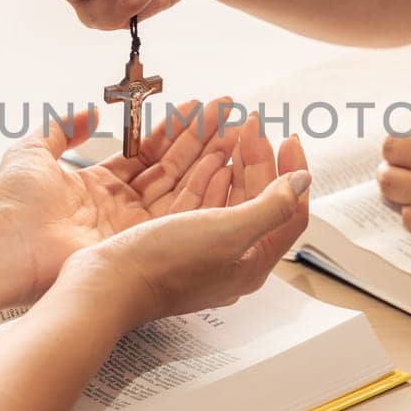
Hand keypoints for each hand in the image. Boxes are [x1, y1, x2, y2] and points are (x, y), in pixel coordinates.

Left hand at [0, 97, 244, 301]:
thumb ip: (63, 127)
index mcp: (96, 186)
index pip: (145, 155)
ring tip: (238, 132)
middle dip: (201, 142)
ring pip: (182, 189)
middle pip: (170, 169)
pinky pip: (179, 212)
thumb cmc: (12, 202)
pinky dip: (205, 189)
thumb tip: (88, 111)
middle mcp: (119, 207)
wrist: (6, 244)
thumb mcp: (33, 150)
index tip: (197, 111)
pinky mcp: (140, 243)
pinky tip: (226, 163)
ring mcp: (132, 227)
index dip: (173, 133)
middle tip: (230, 116)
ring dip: (211, 160)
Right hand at [57, 117, 309, 326]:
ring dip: (234, 162)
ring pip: (228, 198)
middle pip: (258, 201)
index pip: (290, 212)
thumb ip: (272, 206)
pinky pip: (202, 203)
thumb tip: (303, 182)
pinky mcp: (176, 242)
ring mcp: (202, 251)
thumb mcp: (229, 232)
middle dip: (258, 159)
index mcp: (252, 263)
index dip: (292, 172)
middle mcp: (231, 259)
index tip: (286, 138)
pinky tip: (207, 160)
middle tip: (251, 126)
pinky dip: (207, 177)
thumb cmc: (164, 265)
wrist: (106, 285)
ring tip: (232, 132)